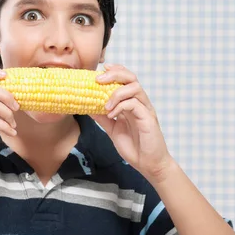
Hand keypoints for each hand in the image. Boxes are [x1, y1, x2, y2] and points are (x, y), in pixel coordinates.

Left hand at [91, 64, 172, 180]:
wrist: (148, 164)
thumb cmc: (134, 146)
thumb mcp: (112, 129)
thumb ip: (102, 117)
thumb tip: (86, 106)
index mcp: (132, 102)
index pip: (126, 79)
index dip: (115, 71)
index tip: (100, 70)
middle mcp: (140, 103)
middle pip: (131, 77)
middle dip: (114, 74)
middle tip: (98, 79)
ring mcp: (145, 109)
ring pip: (134, 88)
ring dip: (116, 92)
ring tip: (104, 105)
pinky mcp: (148, 118)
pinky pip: (134, 104)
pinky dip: (121, 106)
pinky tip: (111, 115)